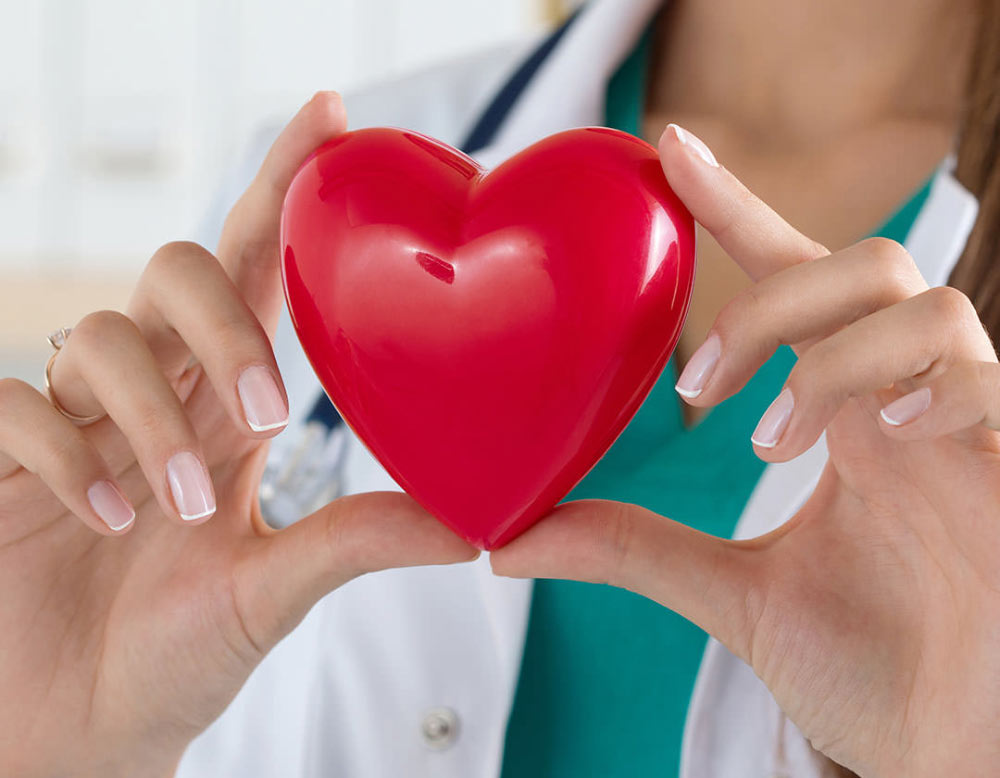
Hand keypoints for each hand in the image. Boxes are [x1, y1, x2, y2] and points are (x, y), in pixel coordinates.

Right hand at [0, 93, 475, 777]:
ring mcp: (75, 422)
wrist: (78, 731)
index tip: (331, 117)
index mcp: (226, 411)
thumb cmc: (173, 659)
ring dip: (147, 414)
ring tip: (172, 504)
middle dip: (223, 318)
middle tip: (265, 412)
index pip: (260, 274)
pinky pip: (12, 403)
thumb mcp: (273, 595)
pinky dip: (62, 448)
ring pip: (99, 335)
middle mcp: (156, 397)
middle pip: (178, 272)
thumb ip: (355, 545)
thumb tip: (471, 527)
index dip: (286, 193)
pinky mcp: (0, 458)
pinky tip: (103, 512)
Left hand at [492, 124, 999, 775]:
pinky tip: (878, 433)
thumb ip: (633, 549)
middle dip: (772, 301)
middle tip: (695, 391)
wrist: (951, 753)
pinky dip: (922, 383)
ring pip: (926, 305)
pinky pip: (982, 376)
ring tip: (769, 440)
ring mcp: (967, 427)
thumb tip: (511, 538)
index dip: (737, 208)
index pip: (795, 277)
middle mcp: (905, 402)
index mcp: (844, 413)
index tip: (668, 153)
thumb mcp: (732, 595)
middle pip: (864, 265)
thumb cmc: (869, 668)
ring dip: (828, 356)